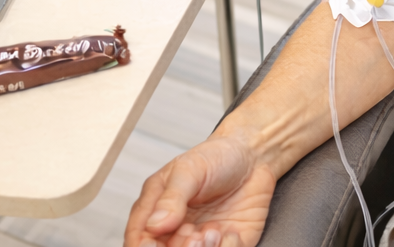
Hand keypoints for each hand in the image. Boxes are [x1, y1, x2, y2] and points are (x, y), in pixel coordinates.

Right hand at [124, 135, 276, 246]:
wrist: (253, 156)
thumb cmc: (215, 157)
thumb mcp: (188, 169)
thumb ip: (171, 198)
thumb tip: (154, 225)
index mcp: (156, 213)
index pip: (140, 241)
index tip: (157, 245)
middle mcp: (176, 232)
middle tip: (193, 234)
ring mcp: (201, 241)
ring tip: (212, 231)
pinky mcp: (228, 244)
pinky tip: (230, 232)